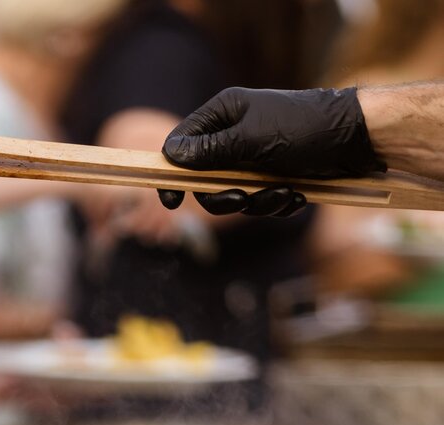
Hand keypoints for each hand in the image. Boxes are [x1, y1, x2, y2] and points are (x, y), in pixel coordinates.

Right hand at [158, 86, 385, 215]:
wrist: (361, 138)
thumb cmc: (306, 129)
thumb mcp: (252, 140)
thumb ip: (209, 151)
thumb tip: (171, 155)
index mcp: (222, 113)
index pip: (180, 144)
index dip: (173, 173)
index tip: (174, 202)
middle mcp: (233, 133)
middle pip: (204, 178)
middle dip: (226, 196)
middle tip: (244, 199)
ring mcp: (253, 155)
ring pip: (233, 193)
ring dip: (258, 202)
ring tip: (285, 194)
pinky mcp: (272, 173)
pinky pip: (258, 199)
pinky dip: (275, 203)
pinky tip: (297, 196)